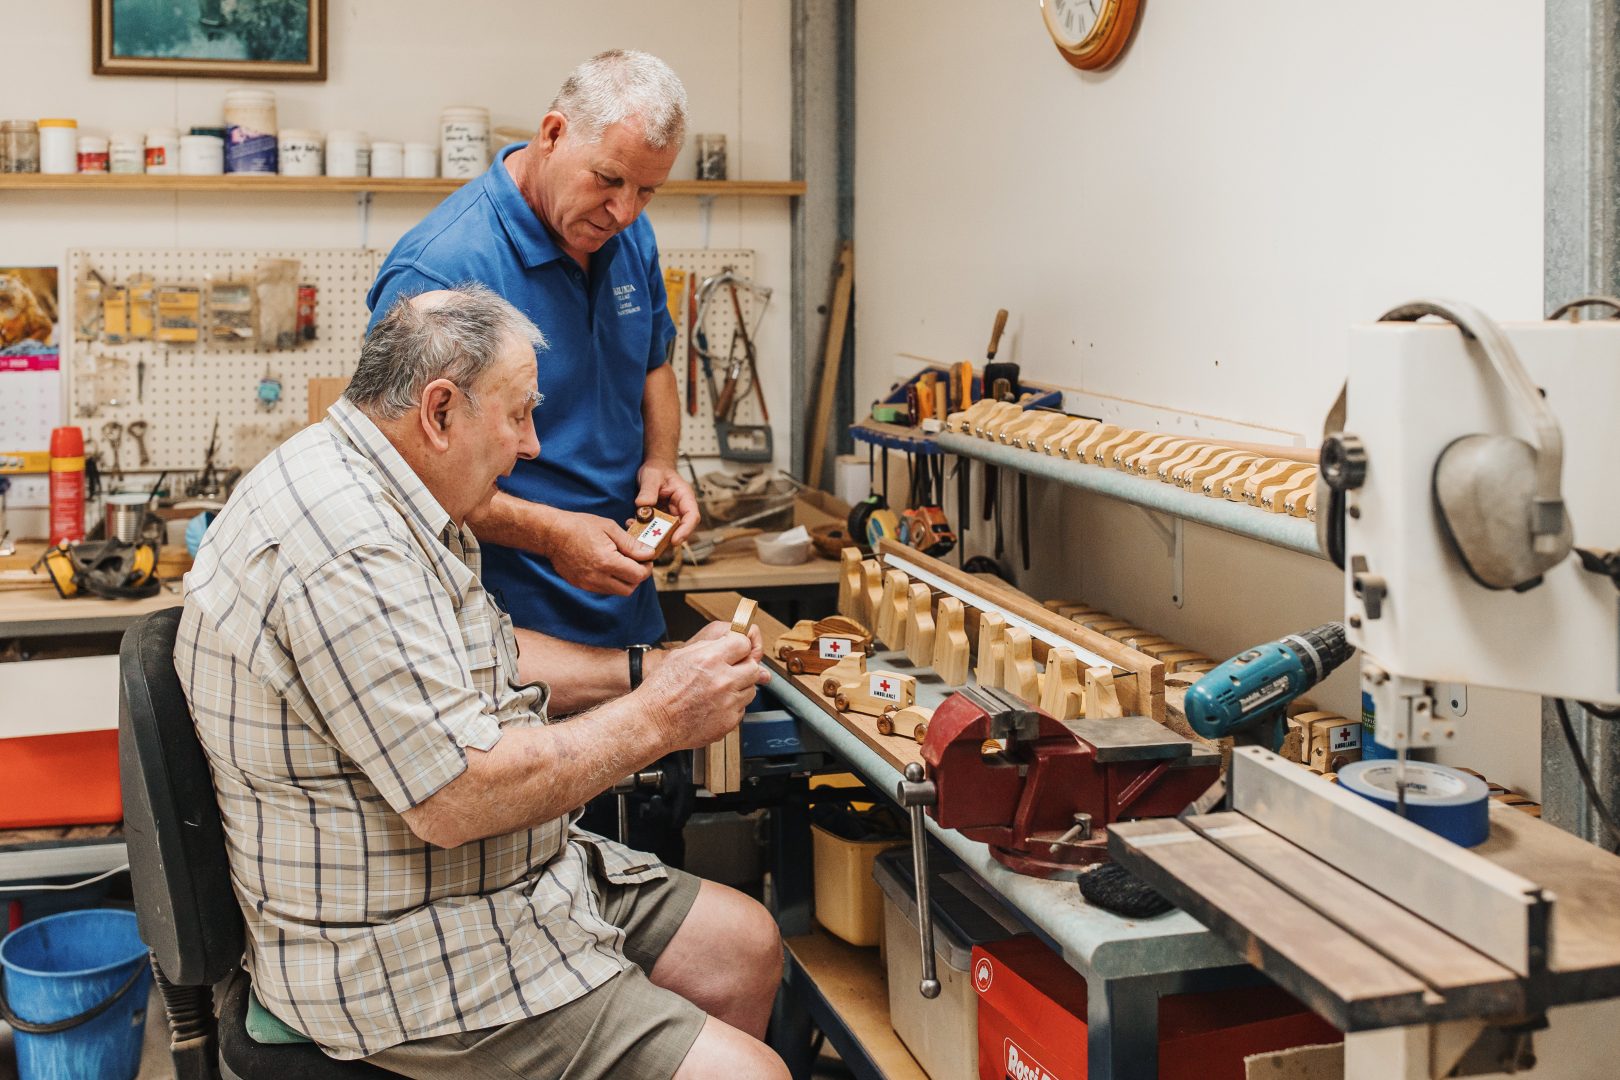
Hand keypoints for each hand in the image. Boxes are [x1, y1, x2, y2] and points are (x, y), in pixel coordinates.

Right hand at [540, 509, 651, 595]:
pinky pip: (603, 589)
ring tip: (621, 562)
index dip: (646, 567)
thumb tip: (648, 553)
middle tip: (636, 561)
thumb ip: (631, 544)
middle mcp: (597, 577)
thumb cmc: (579, 526)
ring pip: (617, 591)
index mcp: (606, 562)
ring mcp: (588, 584)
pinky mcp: (581, 585)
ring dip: (624, 580)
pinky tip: (607, 565)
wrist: (551, 533)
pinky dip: (611, 580)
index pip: (638, 576)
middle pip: (629, 588)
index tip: (646, 557)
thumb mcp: (609, 528)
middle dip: (637, 576)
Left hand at [635, 461, 700, 547]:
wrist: (652, 469)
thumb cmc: (657, 470)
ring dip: (652, 536)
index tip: (675, 541)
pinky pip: (653, 528)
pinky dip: (643, 530)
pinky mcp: (658, 519)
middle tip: (652, 545)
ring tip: (638, 535)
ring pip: (665, 532)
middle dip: (666, 539)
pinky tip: (631, 526)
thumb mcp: (652, 476)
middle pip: (679, 529)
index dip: (686, 531)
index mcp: (684, 497)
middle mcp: (679, 509)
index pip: (692, 516)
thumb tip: (642, 506)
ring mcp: (668, 516)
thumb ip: (648, 491)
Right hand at [639, 629, 769, 749]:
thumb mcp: (680, 656)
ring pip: (750, 689)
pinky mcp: (729, 721)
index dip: (740, 646)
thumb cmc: (661, 690)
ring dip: (739, 688)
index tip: (736, 650)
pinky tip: (714, 705)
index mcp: (710, 659)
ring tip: (718, 690)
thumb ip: (709, 647)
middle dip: (743, 667)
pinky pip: (741, 709)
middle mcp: (723, 680)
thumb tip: (728, 641)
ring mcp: (728, 702)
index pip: (744, 644)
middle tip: (730, 672)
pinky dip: (732, 706)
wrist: (653, 722)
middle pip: (753, 667)